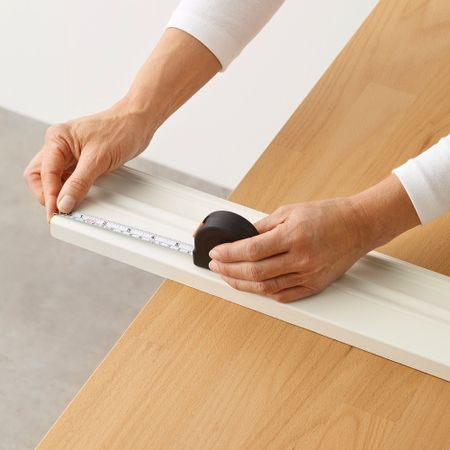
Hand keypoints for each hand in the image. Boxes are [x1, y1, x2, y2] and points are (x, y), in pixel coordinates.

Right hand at [24, 29, 220, 221]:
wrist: (138, 122)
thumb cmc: (120, 130)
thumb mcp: (98, 159)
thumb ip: (79, 183)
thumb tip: (64, 203)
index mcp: (57, 139)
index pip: (43, 173)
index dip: (49, 195)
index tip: (56, 212)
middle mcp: (59, 145)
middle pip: (39, 176)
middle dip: (46, 194)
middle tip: (58, 211)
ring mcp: (68, 153)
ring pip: (52, 178)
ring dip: (57, 193)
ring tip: (68, 207)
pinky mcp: (80, 160)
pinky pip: (67, 178)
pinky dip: (69, 189)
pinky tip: (76, 198)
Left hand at [208, 199, 368, 301]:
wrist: (358, 226)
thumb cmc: (328, 215)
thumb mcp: (291, 211)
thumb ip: (264, 226)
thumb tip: (242, 238)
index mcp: (293, 236)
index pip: (250, 250)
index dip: (228, 254)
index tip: (216, 253)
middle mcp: (300, 259)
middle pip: (254, 272)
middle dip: (228, 270)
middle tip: (216, 266)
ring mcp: (308, 275)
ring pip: (266, 287)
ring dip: (242, 284)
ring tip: (228, 278)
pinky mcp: (314, 285)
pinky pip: (284, 295)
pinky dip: (265, 293)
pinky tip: (253, 287)